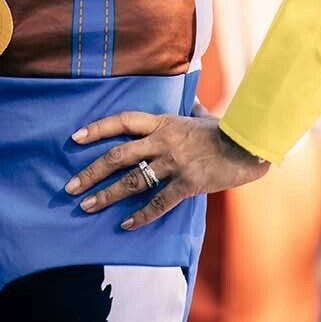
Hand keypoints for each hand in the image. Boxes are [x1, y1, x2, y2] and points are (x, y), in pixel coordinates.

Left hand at [65, 111, 269, 230]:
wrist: (250, 146)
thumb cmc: (225, 130)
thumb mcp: (201, 114)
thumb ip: (190, 107)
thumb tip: (188, 97)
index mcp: (163, 122)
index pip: (122, 121)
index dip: (97, 128)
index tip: (75, 138)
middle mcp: (164, 140)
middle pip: (118, 155)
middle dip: (91, 171)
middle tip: (70, 186)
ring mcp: (175, 163)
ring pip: (133, 181)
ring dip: (106, 195)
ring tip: (87, 206)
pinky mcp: (188, 183)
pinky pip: (158, 202)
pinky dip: (141, 215)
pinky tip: (125, 224)